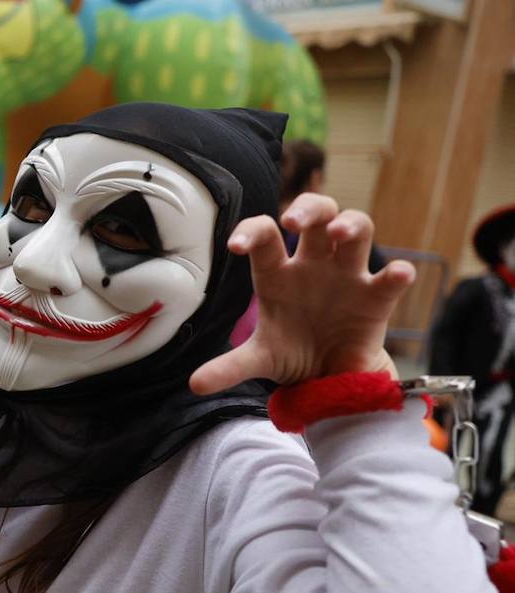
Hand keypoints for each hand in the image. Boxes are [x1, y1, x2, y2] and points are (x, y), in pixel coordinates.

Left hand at [190, 194, 415, 393]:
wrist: (327, 378)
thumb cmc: (291, 352)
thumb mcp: (260, 359)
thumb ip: (229, 367)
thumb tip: (195, 384)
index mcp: (278, 272)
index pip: (264, 237)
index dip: (251, 231)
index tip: (235, 246)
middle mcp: (313, 264)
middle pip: (316, 214)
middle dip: (308, 208)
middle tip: (292, 220)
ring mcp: (348, 276)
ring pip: (357, 228)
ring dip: (350, 223)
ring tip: (338, 232)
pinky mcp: (376, 297)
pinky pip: (390, 278)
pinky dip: (397, 273)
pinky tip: (396, 274)